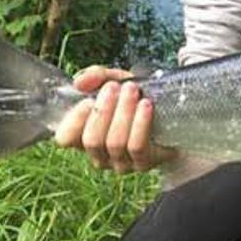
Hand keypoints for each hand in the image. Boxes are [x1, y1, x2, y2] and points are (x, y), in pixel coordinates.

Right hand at [54, 65, 177, 172]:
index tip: (87, 100)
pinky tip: (146, 105)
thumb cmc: (138, 98)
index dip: (73, 121)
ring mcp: (121, 163)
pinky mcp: (143, 164)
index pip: (65, 138)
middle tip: (114, 88)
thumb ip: (96, 77)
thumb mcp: (117, 81)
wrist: (175, 116)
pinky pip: (137, 146)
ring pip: (115, 143)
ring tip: (132, 90)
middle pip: (92, 140)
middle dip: (103, 110)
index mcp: (85, 136)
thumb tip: (79, 82)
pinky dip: (140, 123)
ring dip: (123, 113)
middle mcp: (99, 155)